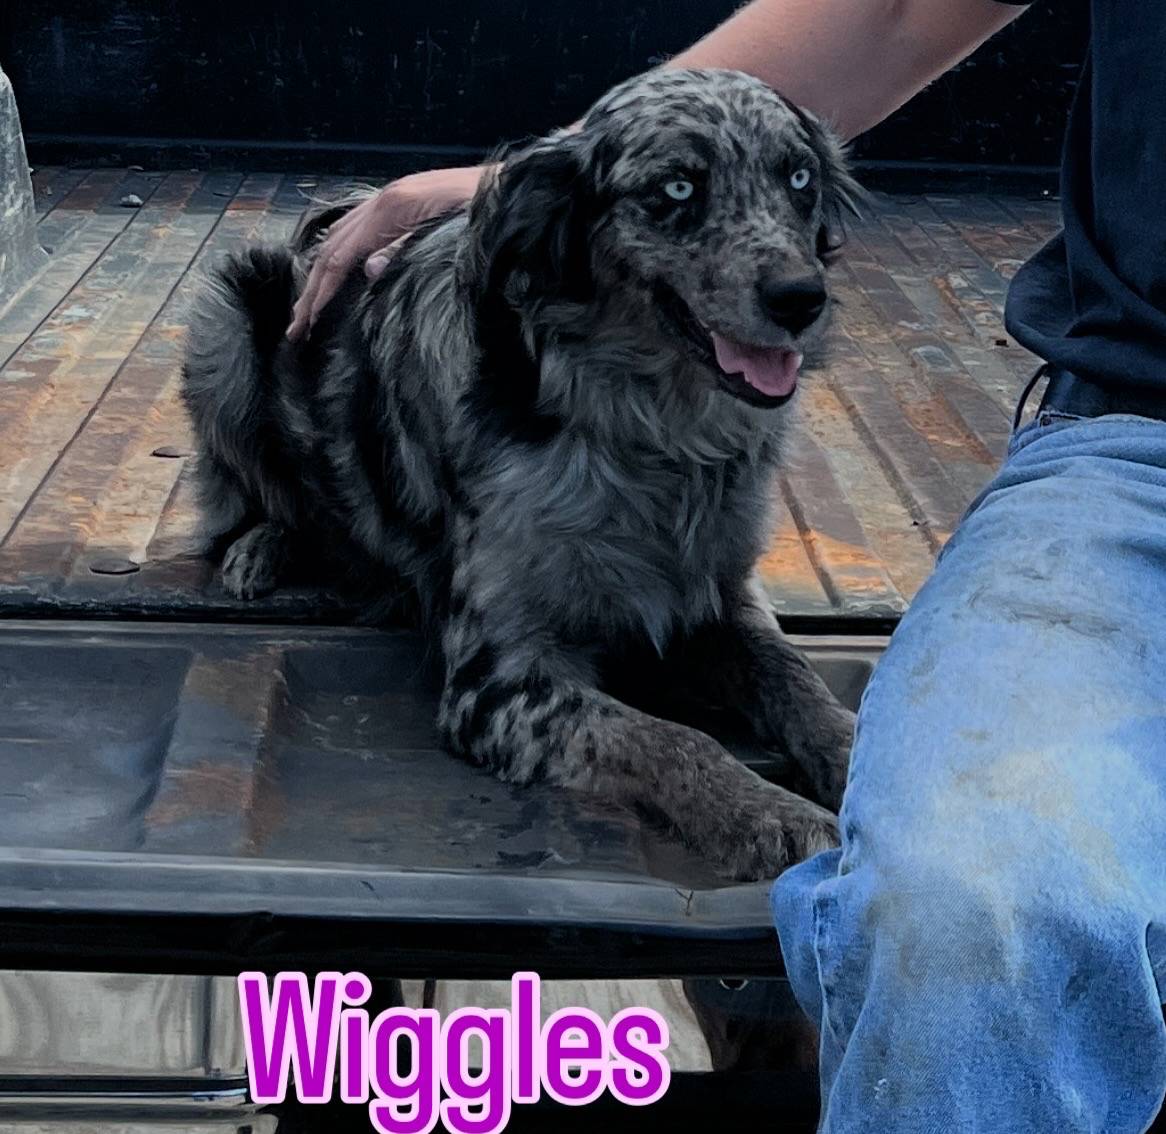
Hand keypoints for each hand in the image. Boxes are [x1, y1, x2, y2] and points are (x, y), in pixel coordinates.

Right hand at [286, 163, 490, 341]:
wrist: (513, 187)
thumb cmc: (486, 212)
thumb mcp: (448, 235)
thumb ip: (406, 251)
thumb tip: (369, 270)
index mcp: (391, 207)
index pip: (341, 257)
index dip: (321, 292)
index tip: (307, 323)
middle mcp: (384, 199)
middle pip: (333, 247)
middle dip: (312, 289)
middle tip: (297, 326)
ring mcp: (391, 198)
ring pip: (341, 237)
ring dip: (321, 273)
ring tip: (308, 306)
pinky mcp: (403, 203)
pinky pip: (359, 230)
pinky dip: (340, 254)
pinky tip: (336, 272)